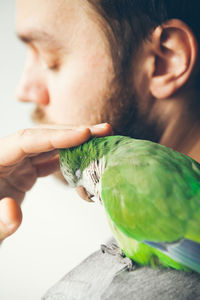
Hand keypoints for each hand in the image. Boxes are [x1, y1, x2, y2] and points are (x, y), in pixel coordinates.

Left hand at [0, 123, 111, 240]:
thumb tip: (13, 210)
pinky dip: (68, 158)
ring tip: (100, 140)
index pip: (26, 141)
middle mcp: (6, 156)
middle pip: (41, 137)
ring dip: (75, 143)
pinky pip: (48, 160)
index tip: (84, 134)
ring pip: (48, 146)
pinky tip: (85, 158)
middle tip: (103, 131)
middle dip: (73, 133)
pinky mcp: (24, 171)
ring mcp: (16, 163)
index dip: (56, 136)